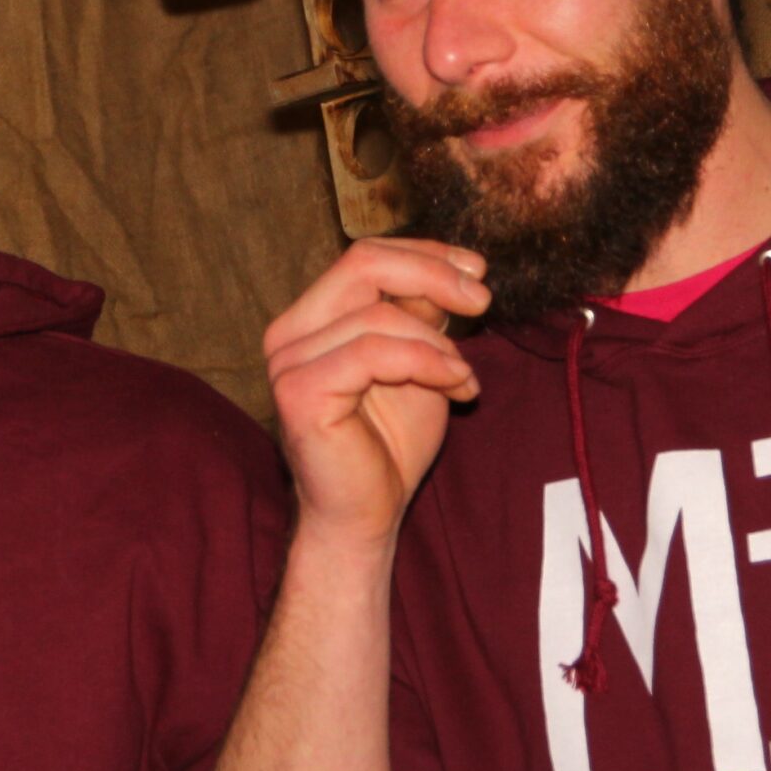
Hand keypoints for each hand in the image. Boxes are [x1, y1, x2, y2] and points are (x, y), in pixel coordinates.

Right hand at [264, 237, 487, 549]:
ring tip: (464, 379)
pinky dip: (427, 363)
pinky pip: (374, 353)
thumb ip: (421, 315)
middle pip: (363, 264)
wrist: (367, 516)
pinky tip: (459, 387)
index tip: (477, 270)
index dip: (425, 254)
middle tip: (482, 300)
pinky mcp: (300, 391)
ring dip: (439, 345)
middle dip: (433, 275)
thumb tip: (451, 269)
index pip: (366, 257)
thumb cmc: (390, 444)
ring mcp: (288, 361)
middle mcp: (289, 332)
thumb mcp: (419, 362)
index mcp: (311, 318)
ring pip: (378, 317)